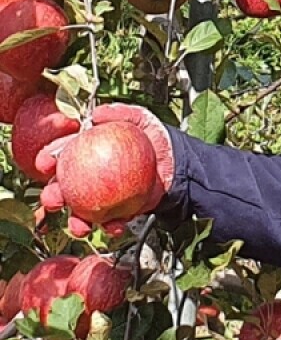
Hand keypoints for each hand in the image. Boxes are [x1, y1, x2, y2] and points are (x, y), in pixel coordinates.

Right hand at [38, 103, 173, 237]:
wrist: (177, 162)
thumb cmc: (154, 138)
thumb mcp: (141, 120)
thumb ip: (121, 113)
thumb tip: (96, 113)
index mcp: (87, 152)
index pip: (62, 154)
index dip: (48, 158)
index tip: (45, 162)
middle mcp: (89, 177)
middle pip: (63, 188)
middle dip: (52, 197)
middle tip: (54, 198)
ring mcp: (102, 196)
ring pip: (81, 212)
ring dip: (76, 222)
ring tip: (81, 224)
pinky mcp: (119, 211)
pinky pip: (111, 222)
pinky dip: (112, 226)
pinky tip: (115, 226)